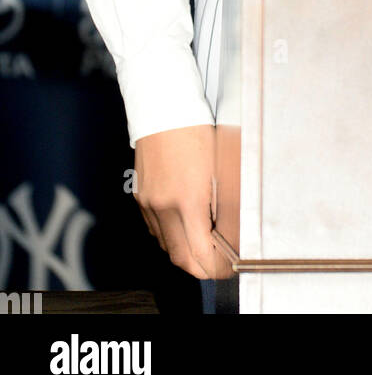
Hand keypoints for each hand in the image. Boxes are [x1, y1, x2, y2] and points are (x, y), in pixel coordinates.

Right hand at [134, 124, 216, 278]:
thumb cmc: (196, 131)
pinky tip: (185, 225)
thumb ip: (221, 205)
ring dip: (184, 250)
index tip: (228, 267)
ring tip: (204, 244)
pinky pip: (155, 227)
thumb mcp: (219, 167)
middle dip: (200, 267)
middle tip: (217, 265)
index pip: (199, 254)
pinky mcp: (140, 196)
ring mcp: (148, 203)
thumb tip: (227, 232)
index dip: (216, 267)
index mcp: (187, 200)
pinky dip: (170, 234)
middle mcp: (163, 207)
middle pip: (179, 258)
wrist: (163, 106)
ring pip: (165, 244)